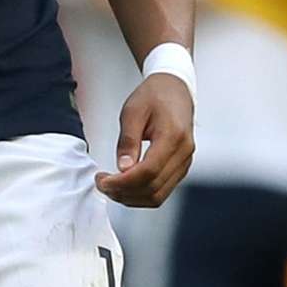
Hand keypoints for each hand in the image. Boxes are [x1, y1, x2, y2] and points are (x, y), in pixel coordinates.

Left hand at [98, 72, 194, 205]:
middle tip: (102, 184)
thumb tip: (123, 167)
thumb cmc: (154, 96)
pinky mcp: (180, 167)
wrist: (174, 89)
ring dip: (131, 197)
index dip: (122, 182)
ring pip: (159, 195)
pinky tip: (124, 186)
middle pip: (153, 188)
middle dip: (123, 192)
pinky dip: (141, 194)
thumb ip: (128, 141)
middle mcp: (184, 153)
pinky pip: (162, 190)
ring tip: (110, 187)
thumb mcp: (132, 112)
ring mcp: (185, 162)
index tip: (102, 181)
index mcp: (174, 137)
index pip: (148, 172)